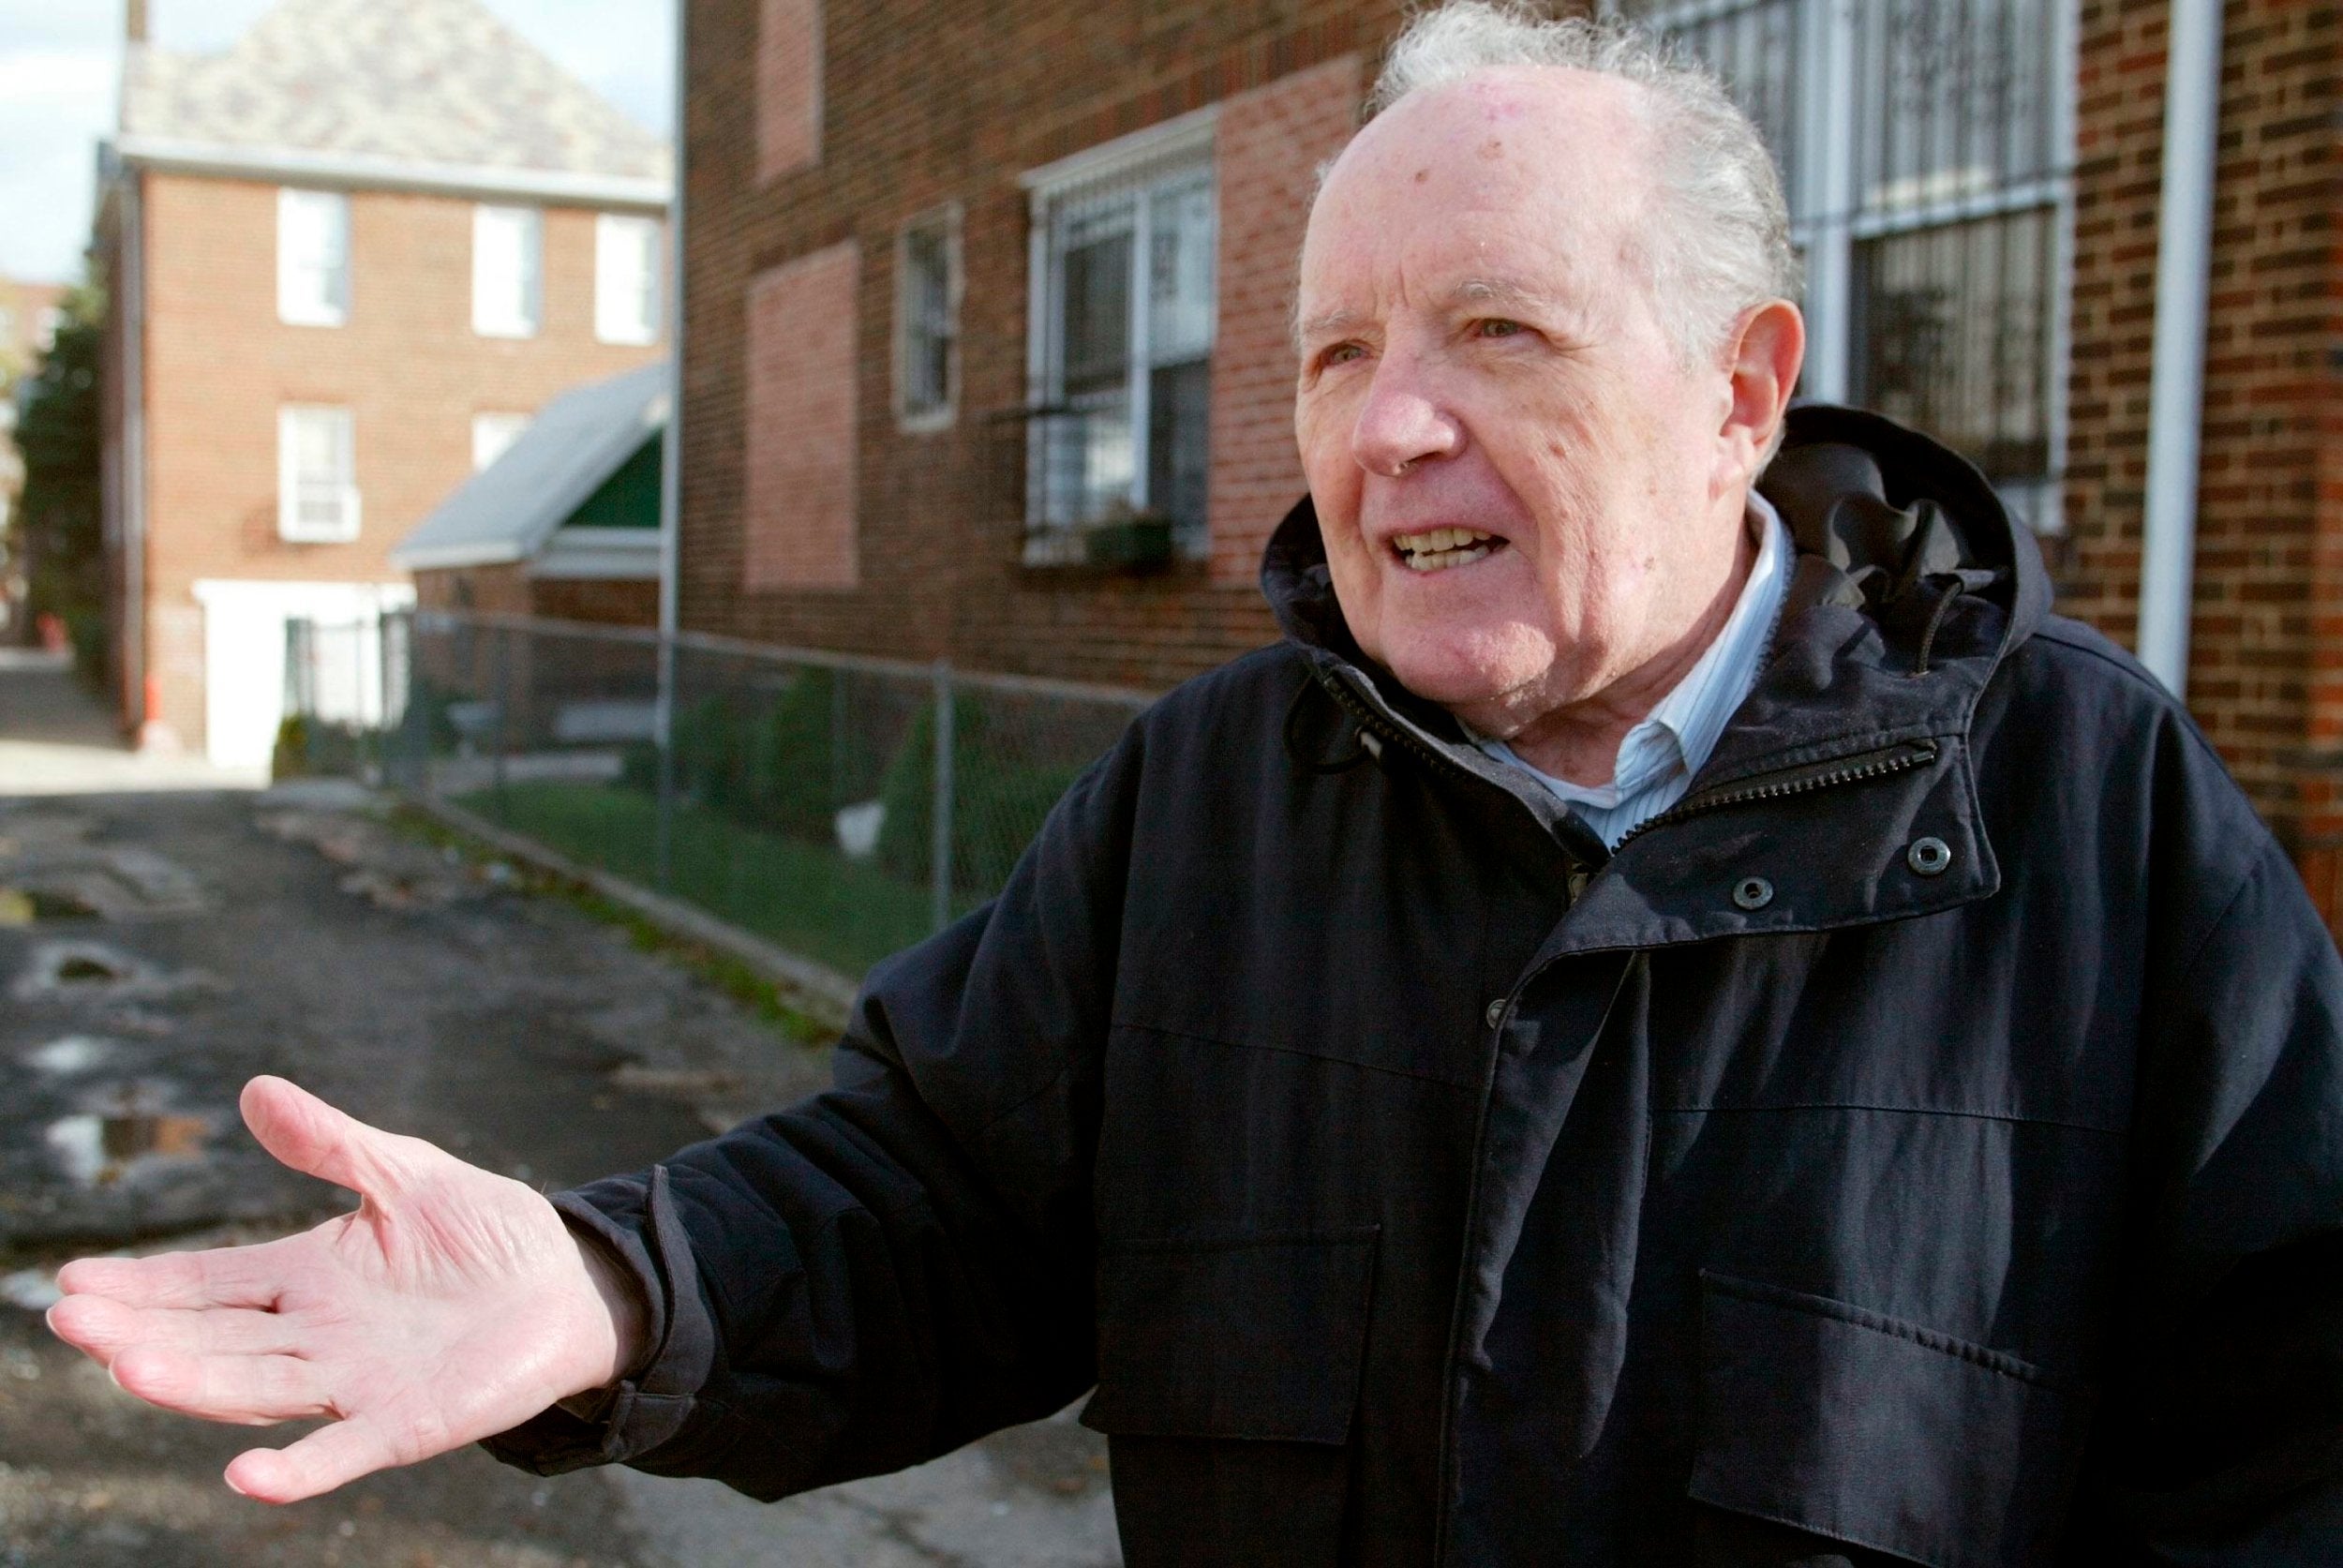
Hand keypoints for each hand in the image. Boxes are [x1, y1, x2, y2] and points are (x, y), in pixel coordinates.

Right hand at [46, 1076, 646, 1503]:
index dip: (143, 1284)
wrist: (572, 1285)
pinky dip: (295, 1472)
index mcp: (307, 1276)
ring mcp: (354, 1384)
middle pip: (213, 1338)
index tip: (70, 1281)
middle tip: (70, 1319)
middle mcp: (314, 1337)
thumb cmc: (487, 1231)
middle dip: (142, 1331)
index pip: (208, 1282)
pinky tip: (246, 1478)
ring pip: (256, 1391)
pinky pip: (341, 1452)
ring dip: (194, 1385)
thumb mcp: (407, 1173)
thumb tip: (255, 1090)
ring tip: (129, 1367)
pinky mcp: (405, 1424)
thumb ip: (333, 1144)